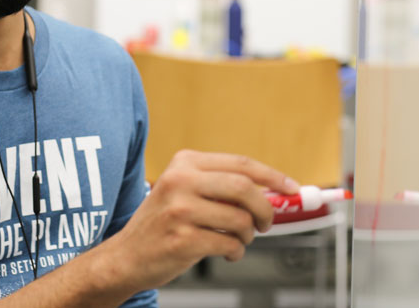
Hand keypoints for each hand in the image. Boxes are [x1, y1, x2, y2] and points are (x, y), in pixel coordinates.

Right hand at [101, 149, 298, 291]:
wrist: (126, 256)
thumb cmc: (163, 224)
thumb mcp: (184, 190)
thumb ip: (221, 185)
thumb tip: (273, 190)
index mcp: (184, 163)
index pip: (240, 164)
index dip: (272, 176)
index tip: (291, 188)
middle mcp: (180, 181)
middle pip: (244, 188)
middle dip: (265, 208)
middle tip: (267, 223)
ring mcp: (180, 210)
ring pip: (240, 220)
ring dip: (248, 235)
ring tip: (238, 240)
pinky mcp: (183, 239)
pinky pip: (229, 245)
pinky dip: (235, 251)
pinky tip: (225, 251)